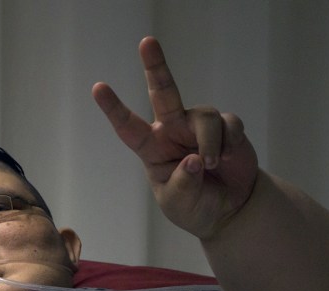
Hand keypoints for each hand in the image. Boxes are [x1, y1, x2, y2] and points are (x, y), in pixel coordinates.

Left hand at [92, 36, 259, 238]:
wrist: (230, 210)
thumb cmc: (195, 206)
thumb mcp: (180, 204)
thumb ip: (183, 185)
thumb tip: (194, 159)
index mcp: (152, 148)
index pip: (129, 127)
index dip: (114, 108)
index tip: (98, 87)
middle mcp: (173, 130)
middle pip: (163, 91)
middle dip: (156, 65)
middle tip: (147, 41)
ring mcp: (198, 126)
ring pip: (204, 116)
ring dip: (209, 142)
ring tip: (212, 164)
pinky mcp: (226, 127)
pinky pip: (228, 123)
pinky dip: (229, 143)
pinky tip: (228, 157)